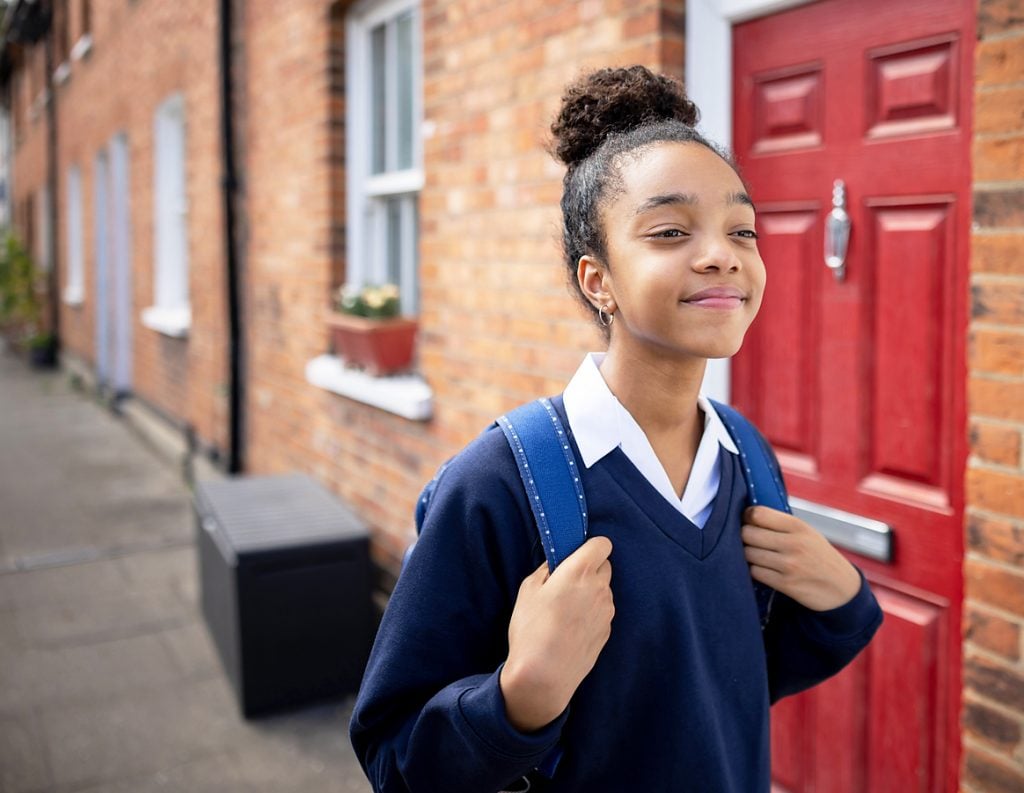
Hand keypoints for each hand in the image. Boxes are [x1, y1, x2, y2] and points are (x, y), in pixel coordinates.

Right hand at [499, 537, 614, 732]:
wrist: (545, 676)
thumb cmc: (532, 630)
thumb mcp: (528, 590)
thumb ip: (547, 570)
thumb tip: (557, 564)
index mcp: (580, 572)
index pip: (602, 544)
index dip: (590, 546)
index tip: (576, 553)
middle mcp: (600, 588)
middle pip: (604, 566)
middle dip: (589, 569)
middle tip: (566, 582)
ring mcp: (607, 611)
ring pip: (603, 590)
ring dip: (590, 592)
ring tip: (565, 610)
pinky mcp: (608, 631)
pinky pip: (602, 611)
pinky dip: (591, 613)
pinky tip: (571, 627)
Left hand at [741, 506, 860, 611]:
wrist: (841, 588)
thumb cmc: (819, 556)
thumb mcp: (807, 533)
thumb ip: (781, 524)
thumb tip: (747, 516)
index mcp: (798, 526)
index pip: (758, 514)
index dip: (747, 516)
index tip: (747, 521)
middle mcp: (793, 543)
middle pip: (748, 533)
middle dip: (744, 536)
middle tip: (750, 540)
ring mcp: (789, 564)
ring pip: (748, 553)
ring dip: (748, 554)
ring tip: (757, 555)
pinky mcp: (786, 584)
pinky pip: (755, 572)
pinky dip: (755, 570)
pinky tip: (763, 569)